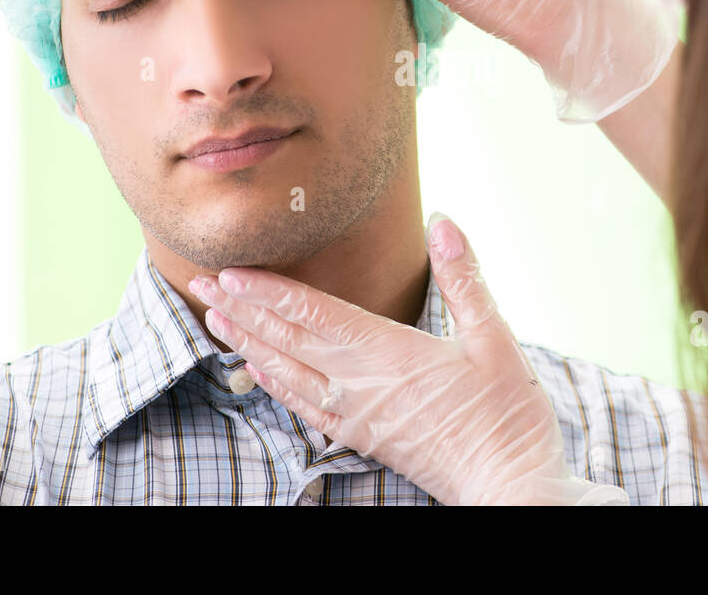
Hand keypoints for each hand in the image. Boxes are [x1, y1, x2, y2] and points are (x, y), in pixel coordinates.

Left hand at [189, 212, 626, 504]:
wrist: (506, 485)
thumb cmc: (506, 414)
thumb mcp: (494, 337)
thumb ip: (463, 277)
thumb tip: (443, 221)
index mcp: (388, 353)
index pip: (313, 314)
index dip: (268, 291)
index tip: (232, 271)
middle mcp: (359, 384)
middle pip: (286, 340)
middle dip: (242, 310)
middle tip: (201, 284)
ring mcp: (355, 414)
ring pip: (286, 373)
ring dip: (247, 343)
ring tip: (215, 319)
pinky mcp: (361, 436)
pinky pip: (303, 406)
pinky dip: (274, 384)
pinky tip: (256, 372)